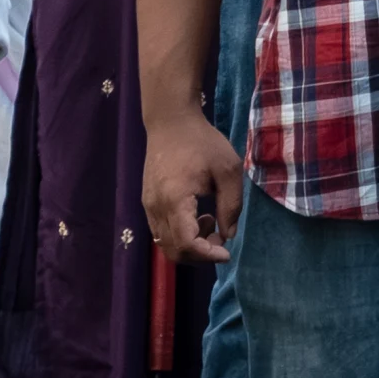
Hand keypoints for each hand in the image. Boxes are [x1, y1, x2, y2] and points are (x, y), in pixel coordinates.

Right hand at [142, 115, 241, 265]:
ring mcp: (148, 206)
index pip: (186, 244)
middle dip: (200, 254)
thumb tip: (228, 235)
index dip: (207, 255)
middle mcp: (156, 208)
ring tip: (210, 222)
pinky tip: (198, 216)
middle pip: (174, 250)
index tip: (227, 252)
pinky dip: (180, 235)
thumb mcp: (228, 169)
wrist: (171, 121)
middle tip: (221, 238)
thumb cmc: (202, 142)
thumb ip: (231, 205)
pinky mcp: (147, 202)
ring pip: (165, 244)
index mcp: (175, 200)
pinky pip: (161, 232)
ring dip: (190, 245)